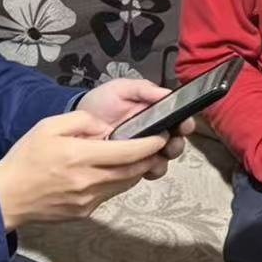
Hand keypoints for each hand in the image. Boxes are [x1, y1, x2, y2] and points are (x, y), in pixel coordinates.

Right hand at [0, 111, 171, 228]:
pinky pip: (110, 194)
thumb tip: (104, 126)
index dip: (150, 145)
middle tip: (158, 145)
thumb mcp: (49, 126)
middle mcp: (89, 181)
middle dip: (149, 158)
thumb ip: (81, 121)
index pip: (128, 152)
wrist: (7, 197)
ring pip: (125, 184)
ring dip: (136, 171)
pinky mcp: (85, 211)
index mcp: (80, 157)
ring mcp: (88, 200)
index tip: (161, 136)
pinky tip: (113, 171)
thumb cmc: (25, 158)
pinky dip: (118, 182)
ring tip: (140, 157)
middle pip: (133, 171)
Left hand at [77, 79, 194, 160]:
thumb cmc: (101, 102)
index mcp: (156, 114)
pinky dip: (147, 171)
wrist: (76, 125)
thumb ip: (143, 89)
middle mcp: (154, 134)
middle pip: (175, 143)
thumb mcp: (121, 89)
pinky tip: (140, 167)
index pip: (178, 120)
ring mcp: (143, 151)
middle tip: (169, 144)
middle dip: (176, 145)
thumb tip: (167, 93)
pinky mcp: (132, 166)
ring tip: (153, 158)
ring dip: (162, 160)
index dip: (185, 123)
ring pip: (163, 160)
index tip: (184, 125)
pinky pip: (146, 172)